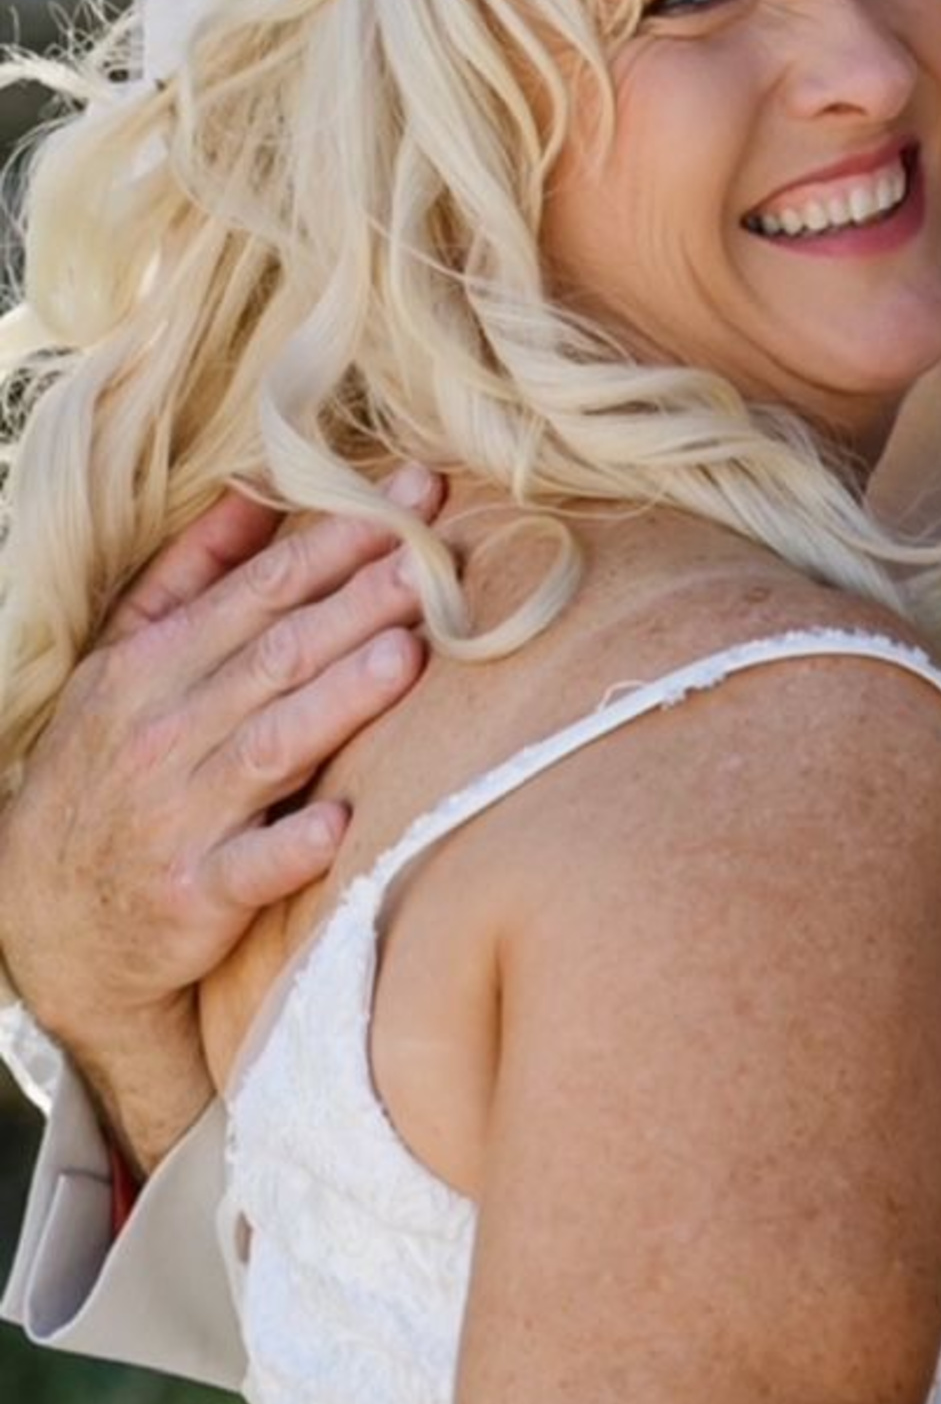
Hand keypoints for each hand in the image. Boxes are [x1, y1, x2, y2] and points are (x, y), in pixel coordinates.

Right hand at [0, 467, 441, 1167]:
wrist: (46, 914)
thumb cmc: (103, 767)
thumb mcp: (122, 660)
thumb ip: (191, 574)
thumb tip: (259, 488)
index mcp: (152, 666)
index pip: (262, 589)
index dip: (339, 542)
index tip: (413, 499)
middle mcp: (166, 732)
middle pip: (278, 655)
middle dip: (358, 604)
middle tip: (432, 564)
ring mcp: (181, 815)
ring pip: (272, 747)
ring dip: (339, 701)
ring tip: (408, 655)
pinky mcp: (196, 894)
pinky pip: (250, 867)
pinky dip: (293, 846)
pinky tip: (341, 822)